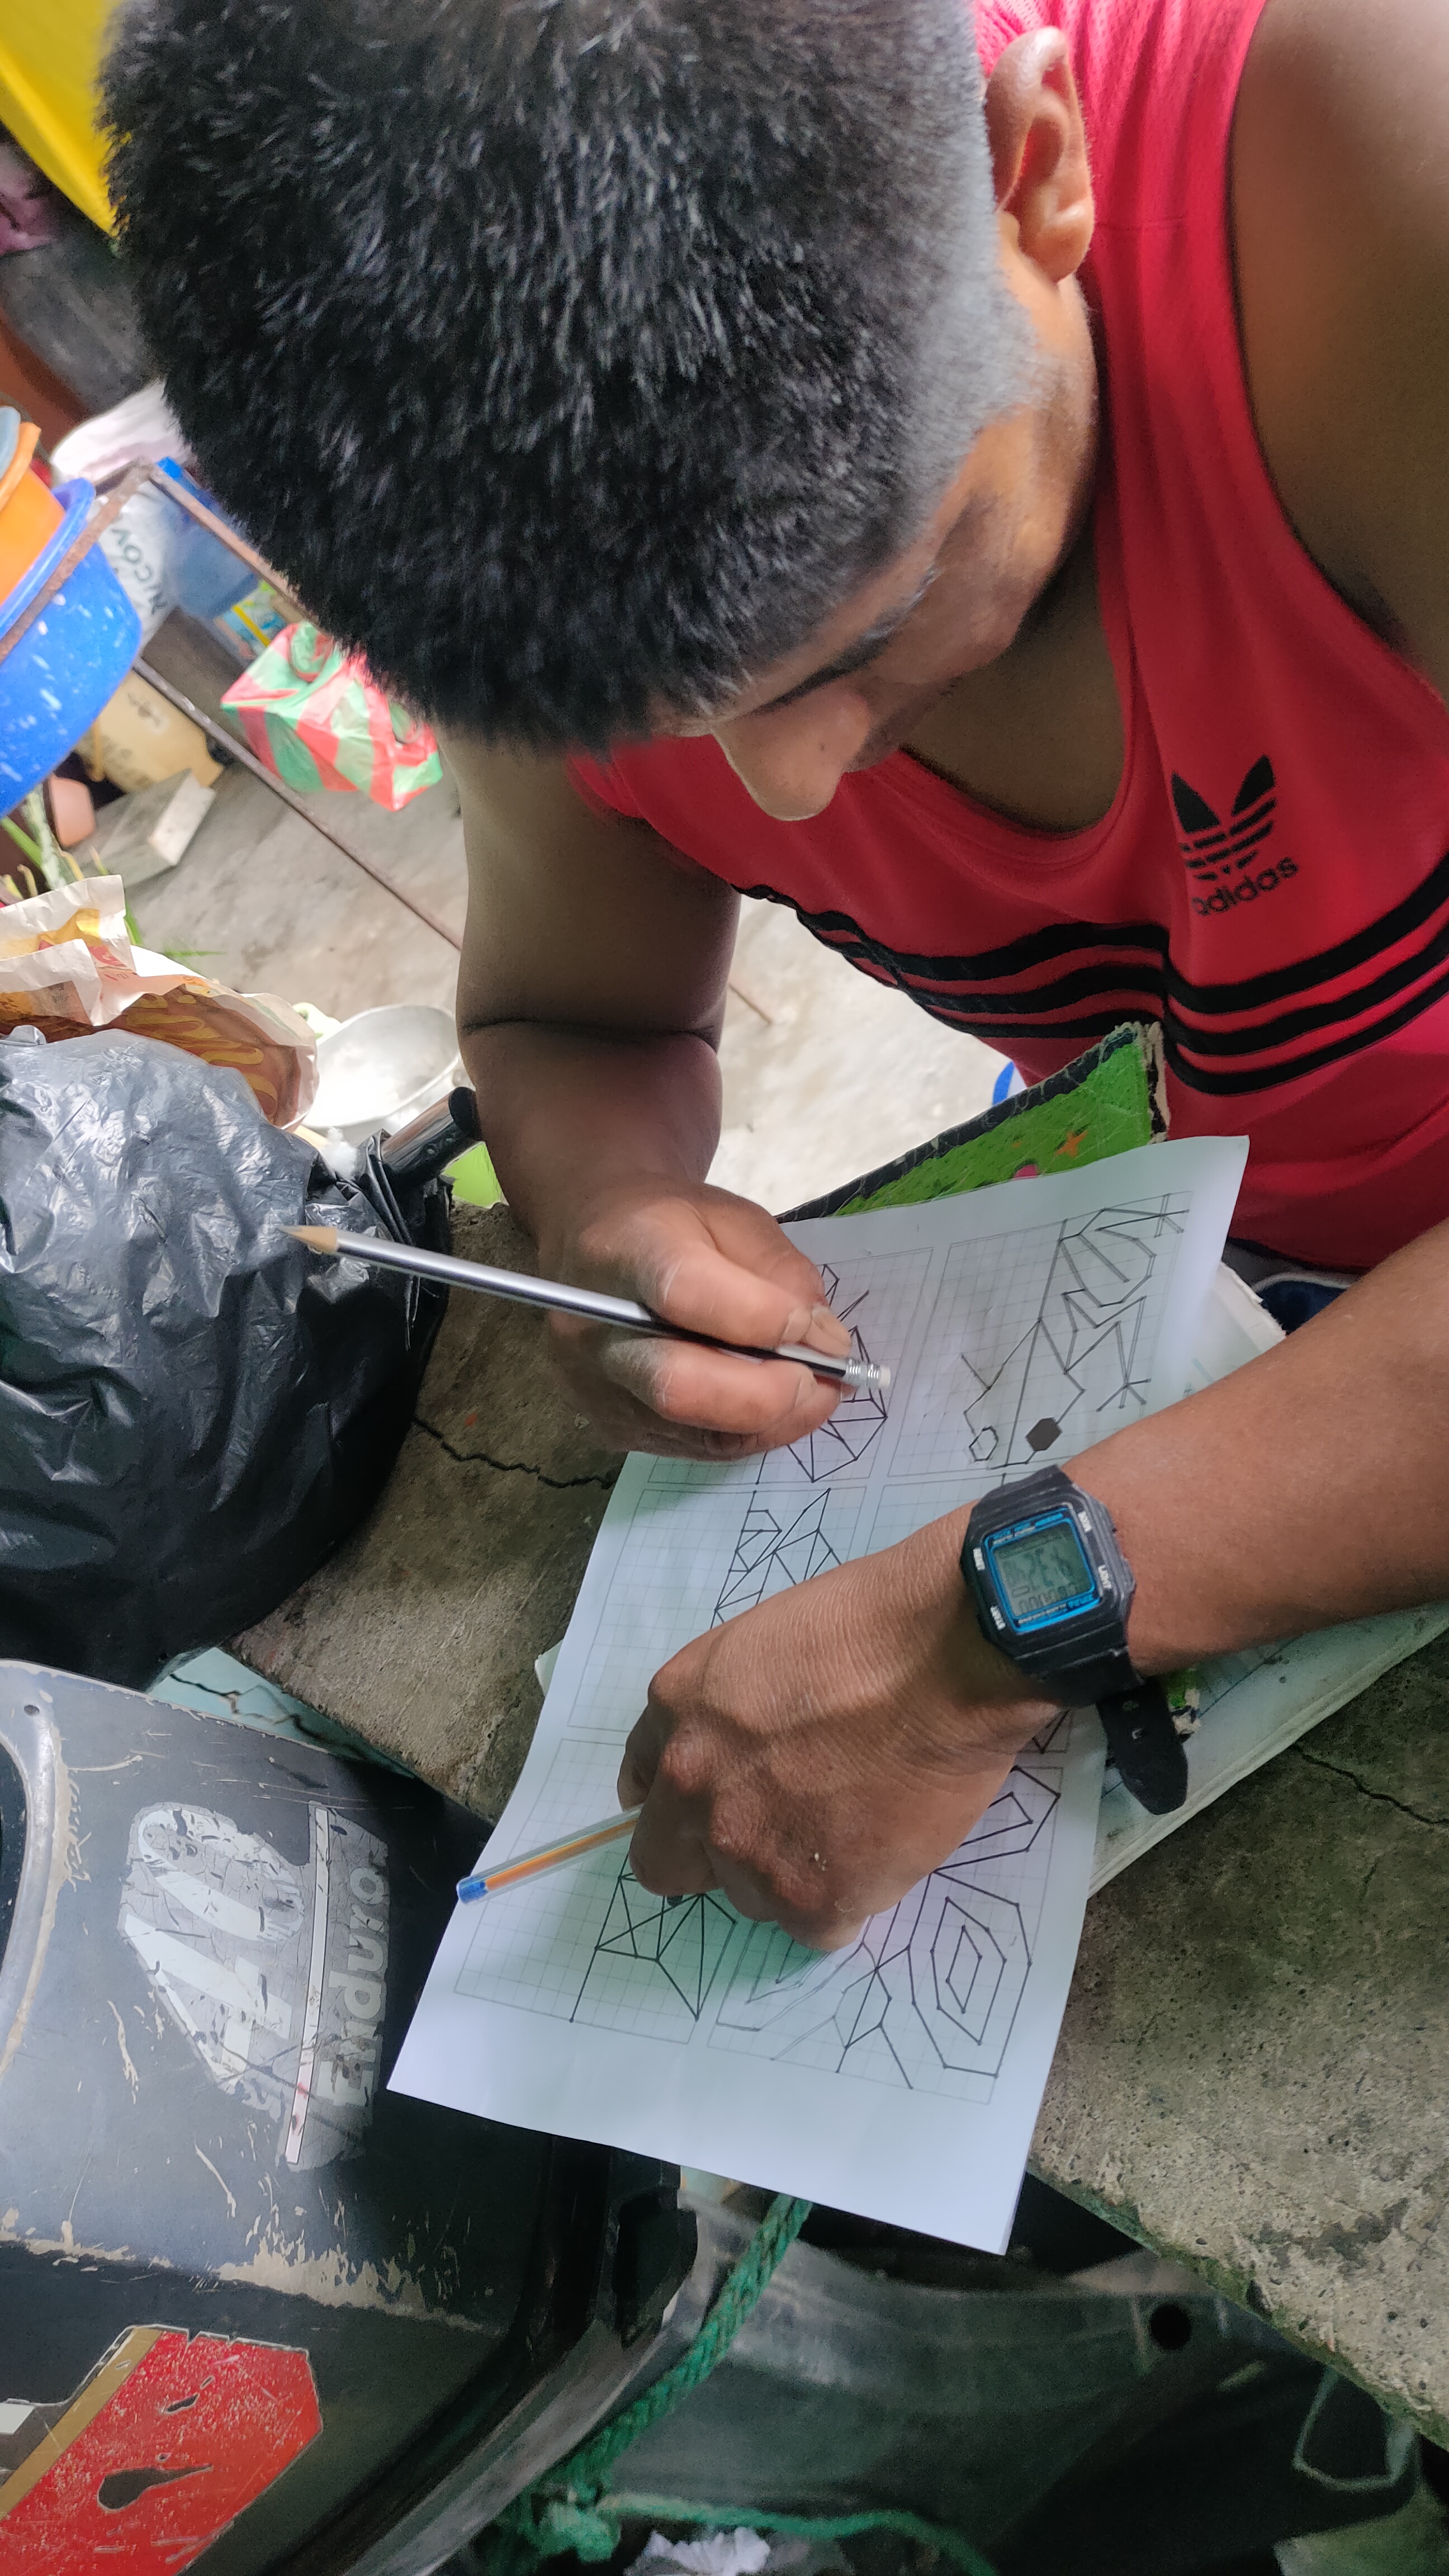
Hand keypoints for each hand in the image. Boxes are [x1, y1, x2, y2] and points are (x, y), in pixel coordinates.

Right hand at [542, 1175, 852, 1459]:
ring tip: (817, 1392)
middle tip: (826, 1379)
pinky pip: (695, 1447)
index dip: (759, 1316)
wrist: (595, 1251)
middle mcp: (591, 1328)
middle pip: (676, 1385)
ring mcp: (594, 1388)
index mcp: (619, 1251)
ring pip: (694, 1431)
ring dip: (773, 1420)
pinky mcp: (610, 1427)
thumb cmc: (670, 1228)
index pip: (683, 1292)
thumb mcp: (731, 1218)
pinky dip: (750, 1432)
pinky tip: (777, 1405)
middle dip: (768, 1393)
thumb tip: (823, 1339)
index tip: (817, 1327)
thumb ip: (778, 1269)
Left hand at [619, 1509, 1054, 1947]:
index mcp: (676, 1719)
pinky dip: (847, 1900)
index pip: (645, 1799)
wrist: (952, 1656)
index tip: (721, 1807)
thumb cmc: (870, 1628)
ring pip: (753, 1898)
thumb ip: (709, 1710)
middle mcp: (694, 1793)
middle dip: (719, 1857)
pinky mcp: (814, 1896)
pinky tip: (881, 1849)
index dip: (686, 1809)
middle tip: (789, 1827)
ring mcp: (750, 1851)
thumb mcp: (753, 1641)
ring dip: (792, 1875)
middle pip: (677, 1867)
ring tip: (856, 1821)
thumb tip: (694, 1765)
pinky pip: (816, 1927)